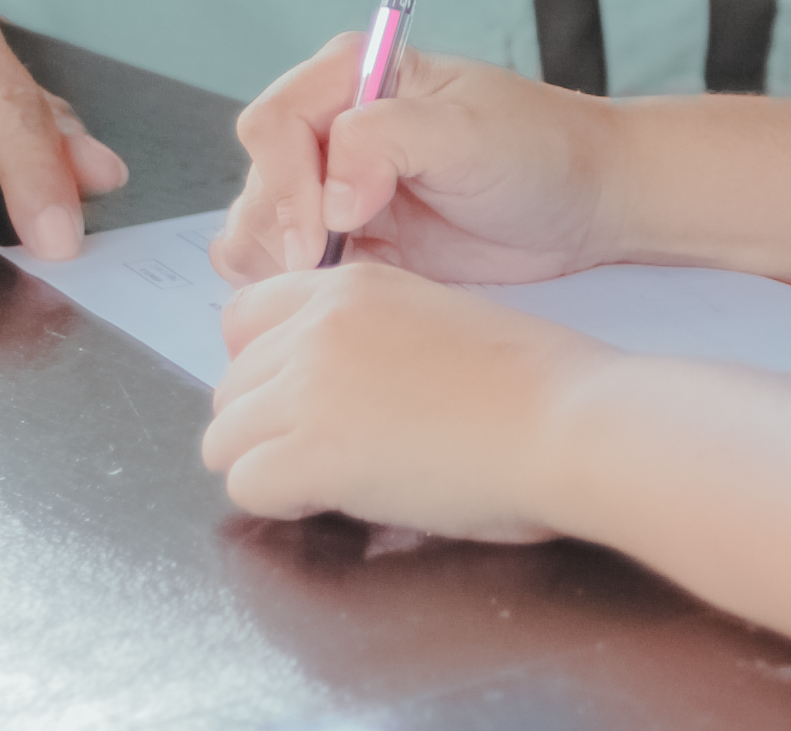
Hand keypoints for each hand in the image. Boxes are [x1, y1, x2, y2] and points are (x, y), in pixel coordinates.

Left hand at [204, 262, 607, 537]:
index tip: (304, 398)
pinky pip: (246, 487)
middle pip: (228, 387)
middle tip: (334, 450)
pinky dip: (285, 505)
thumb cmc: (532, 385)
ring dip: (270, 465)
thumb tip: (327, 388)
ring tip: (338, 478)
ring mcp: (308, 387)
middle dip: (267, 426)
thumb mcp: (433, 320)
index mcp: (352, 286)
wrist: (567, 421)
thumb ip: (368, 338)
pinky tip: (344, 498)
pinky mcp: (311, 452)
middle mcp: (317, 326)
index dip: (265, 367)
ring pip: (223, 440)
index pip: (243, 318)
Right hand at [208, 40, 612, 287]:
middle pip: (255, 182)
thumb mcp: (467, 130)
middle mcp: (329, 127)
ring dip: (285, 264)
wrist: (579, 202)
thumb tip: (330, 197)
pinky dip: (295, 288)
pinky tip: (346, 288)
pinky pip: (281, 267)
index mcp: (351, 74)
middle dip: (284, 232)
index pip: (273, 122)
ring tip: (352, 274)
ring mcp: (332, 186)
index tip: (327, 232)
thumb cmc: (536, 149)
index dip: (286, 182)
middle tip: (338, 265)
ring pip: (256, 230)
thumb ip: (385, 141)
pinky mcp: (344, 240)